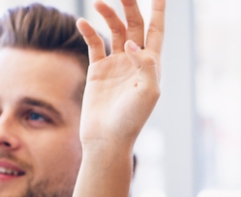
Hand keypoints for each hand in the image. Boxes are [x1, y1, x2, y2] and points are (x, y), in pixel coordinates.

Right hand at [75, 0, 165, 147]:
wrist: (107, 139)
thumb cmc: (132, 120)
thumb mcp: (148, 91)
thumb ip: (144, 64)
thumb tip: (130, 42)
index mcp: (151, 64)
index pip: (156, 30)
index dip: (158, 10)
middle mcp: (134, 61)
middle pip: (134, 24)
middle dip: (129, 5)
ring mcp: (116, 64)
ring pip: (114, 30)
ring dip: (108, 14)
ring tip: (99, 3)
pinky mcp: (97, 71)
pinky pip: (94, 44)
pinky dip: (89, 32)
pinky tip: (82, 23)